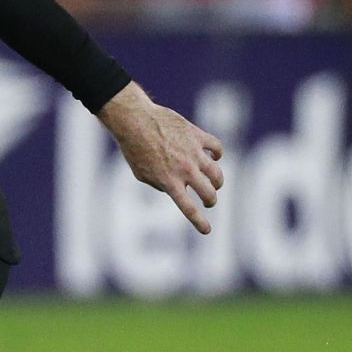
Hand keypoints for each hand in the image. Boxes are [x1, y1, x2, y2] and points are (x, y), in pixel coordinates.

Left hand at [98, 82, 225, 234]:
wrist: (135, 121)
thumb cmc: (134, 149)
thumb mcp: (142, 175)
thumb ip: (161, 185)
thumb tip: (177, 188)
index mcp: (169, 182)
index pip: (189, 208)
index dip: (199, 222)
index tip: (207, 230)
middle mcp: (184, 170)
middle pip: (208, 192)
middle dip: (210, 200)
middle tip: (209, 200)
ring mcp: (194, 153)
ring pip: (217, 173)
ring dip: (217, 181)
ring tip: (214, 182)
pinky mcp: (198, 136)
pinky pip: (217, 148)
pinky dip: (217, 154)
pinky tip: (214, 157)